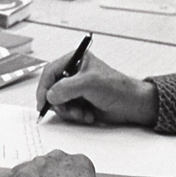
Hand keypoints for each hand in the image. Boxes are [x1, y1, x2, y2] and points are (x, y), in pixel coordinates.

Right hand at [37, 52, 157, 126]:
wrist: (132, 105)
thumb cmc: (117, 88)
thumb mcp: (90, 83)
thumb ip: (66, 87)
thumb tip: (50, 95)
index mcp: (74, 61)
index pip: (50, 72)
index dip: (44, 87)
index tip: (43, 102)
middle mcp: (73, 74)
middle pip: (51, 89)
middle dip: (59, 102)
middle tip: (67, 110)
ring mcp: (76, 89)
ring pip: (58, 102)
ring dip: (69, 111)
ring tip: (82, 113)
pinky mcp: (79, 102)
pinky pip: (67, 111)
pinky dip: (75, 115)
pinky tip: (88, 115)